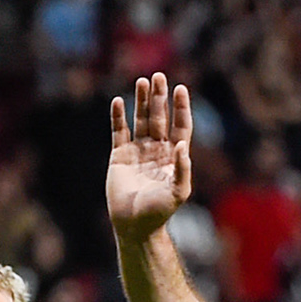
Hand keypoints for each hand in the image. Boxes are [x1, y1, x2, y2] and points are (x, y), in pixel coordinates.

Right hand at [107, 75, 195, 241]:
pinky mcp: (120, 155)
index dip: (180, 108)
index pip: (180, 126)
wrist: (134, 225)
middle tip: (158, 76)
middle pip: (160, 117)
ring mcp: (138, 151)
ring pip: (141, 120)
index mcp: (174, 156)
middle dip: (159, 98)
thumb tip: (183, 145)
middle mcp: (157, 150)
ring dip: (141, 101)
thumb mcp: (177, 192)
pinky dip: (118, 116)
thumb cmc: (159, 211)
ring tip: (142, 81)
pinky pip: (119, 131)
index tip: (180, 89)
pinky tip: (118, 101)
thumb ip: (182, 169)